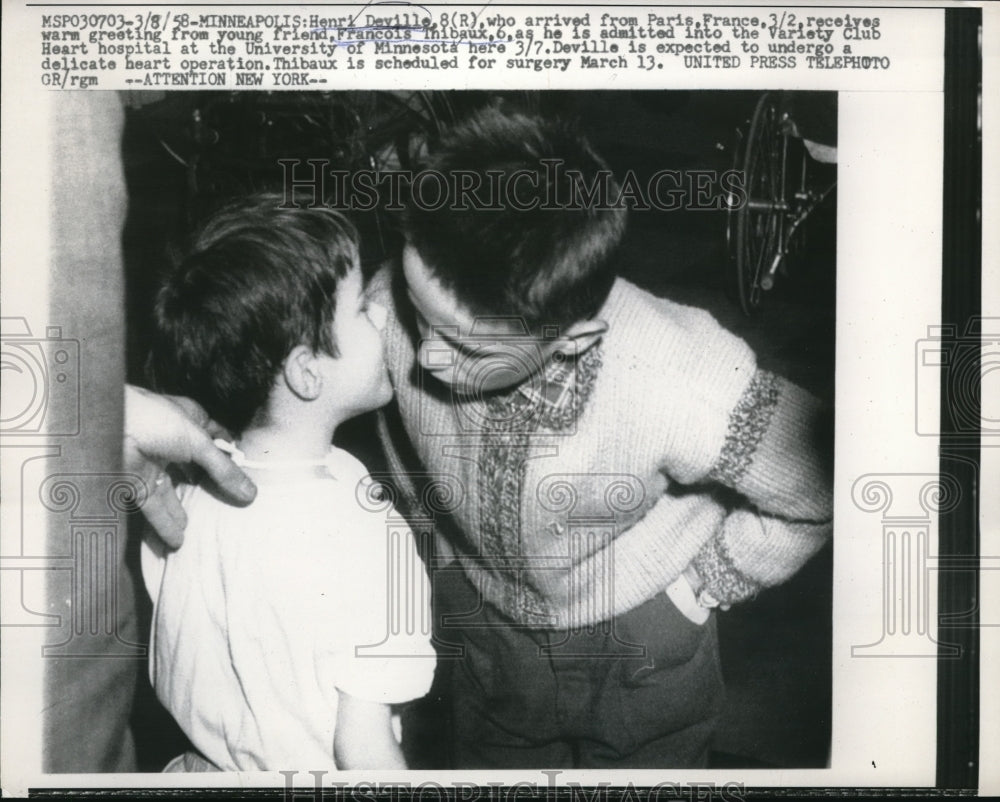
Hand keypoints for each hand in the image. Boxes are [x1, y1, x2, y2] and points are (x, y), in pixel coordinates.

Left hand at [124, 384, 255, 547]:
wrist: (106, 426)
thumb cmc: (155, 420)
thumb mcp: (199, 442)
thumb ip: (223, 470)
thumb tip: (250, 494)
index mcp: (189, 421)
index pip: (215, 439)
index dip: (229, 457)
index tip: (245, 478)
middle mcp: (172, 442)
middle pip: (195, 468)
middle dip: (209, 485)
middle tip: (230, 506)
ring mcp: (153, 463)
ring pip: (174, 490)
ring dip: (186, 510)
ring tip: (205, 528)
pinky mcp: (136, 483)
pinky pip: (154, 506)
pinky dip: (165, 524)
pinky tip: (178, 541)